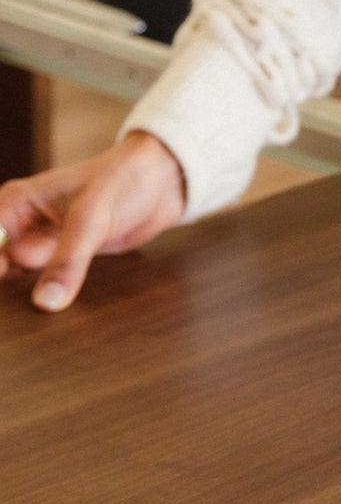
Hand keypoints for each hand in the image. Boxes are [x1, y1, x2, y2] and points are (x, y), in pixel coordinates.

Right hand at [0, 131, 186, 311]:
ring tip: (21, 322)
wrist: (162, 181)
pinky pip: (46, 282)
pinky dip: (47, 294)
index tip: (6, 281)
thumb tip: (44, 303)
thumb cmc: (122, 182)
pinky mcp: (65, 257)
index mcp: (14, 204)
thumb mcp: (91, 221)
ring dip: (21, 297)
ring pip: (17, 278)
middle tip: (11, 319)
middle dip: (4, 286)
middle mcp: (21, 224)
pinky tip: (51, 310)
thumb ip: (68, 262)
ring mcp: (42, 242)